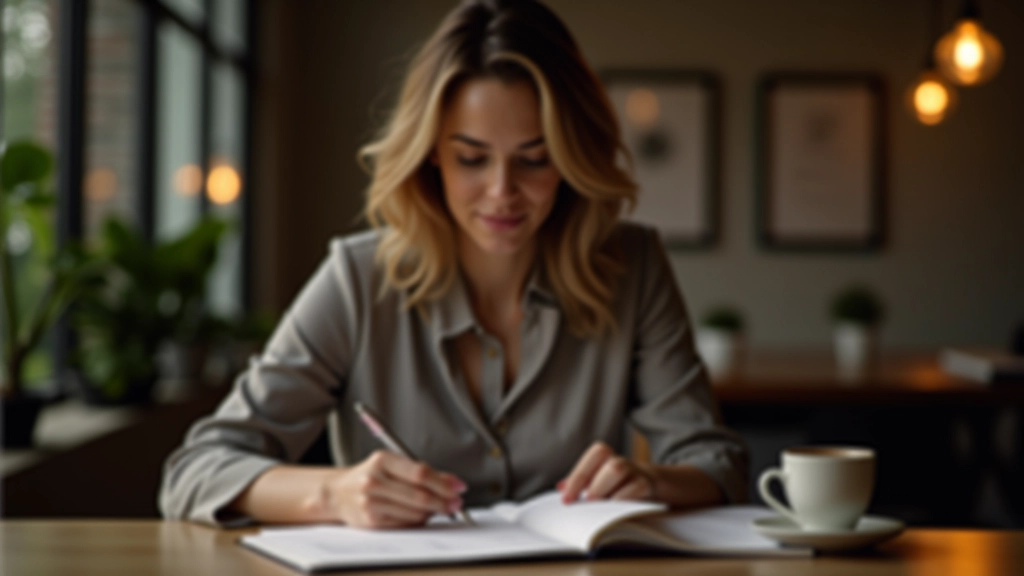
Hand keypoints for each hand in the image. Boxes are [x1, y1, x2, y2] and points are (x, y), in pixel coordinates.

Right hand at [323, 450, 466, 528]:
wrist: (338, 493)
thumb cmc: (372, 476)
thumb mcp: (393, 464)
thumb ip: (422, 471)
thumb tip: (453, 482)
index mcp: (382, 460)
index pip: (419, 473)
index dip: (443, 482)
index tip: (459, 487)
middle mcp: (374, 481)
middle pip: (419, 495)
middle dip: (444, 501)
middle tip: (457, 503)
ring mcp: (371, 502)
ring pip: (414, 511)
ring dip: (433, 512)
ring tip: (440, 507)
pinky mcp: (371, 520)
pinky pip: (405, 523)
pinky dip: (419, 520)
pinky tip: (422, 514)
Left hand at [557, 442, 655, 503]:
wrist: (647, 482)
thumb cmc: (613, 482)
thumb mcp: (595, 478)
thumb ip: (579, 481)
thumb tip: (560, 487)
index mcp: (604, 455)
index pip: (593, 456)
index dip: (578, 477)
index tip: (566, 499)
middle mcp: (620, 460)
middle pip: (610, 464)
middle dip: (595, 485)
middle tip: (586, 502)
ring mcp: (635, 471)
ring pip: (620, 470)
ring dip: (607, 489)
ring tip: (597, 506)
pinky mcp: (646, 485)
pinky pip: (637, 488)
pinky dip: (623, 499)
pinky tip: (613, 511)